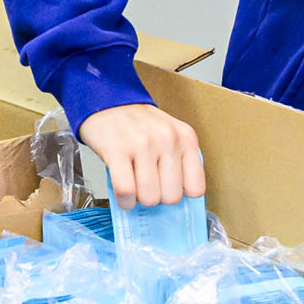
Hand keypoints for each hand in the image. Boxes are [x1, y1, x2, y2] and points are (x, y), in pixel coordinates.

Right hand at [79, 102, 204, 206]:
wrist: (108, 102)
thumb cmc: (139, 125)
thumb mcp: (170, 135)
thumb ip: (179, 162)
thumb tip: (178, 199)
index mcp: (186, 138)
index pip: (196, 188)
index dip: (181, 194)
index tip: (169, 189)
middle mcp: (167, 139)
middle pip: (171, 197)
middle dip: (157, 198)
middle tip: (147, 186)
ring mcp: (142, 144)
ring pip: (149, 197)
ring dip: (139, 200)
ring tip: (134, 186)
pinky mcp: (117, 150)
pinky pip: (126, 191)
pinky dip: (125, 200)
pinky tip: (123, 195)